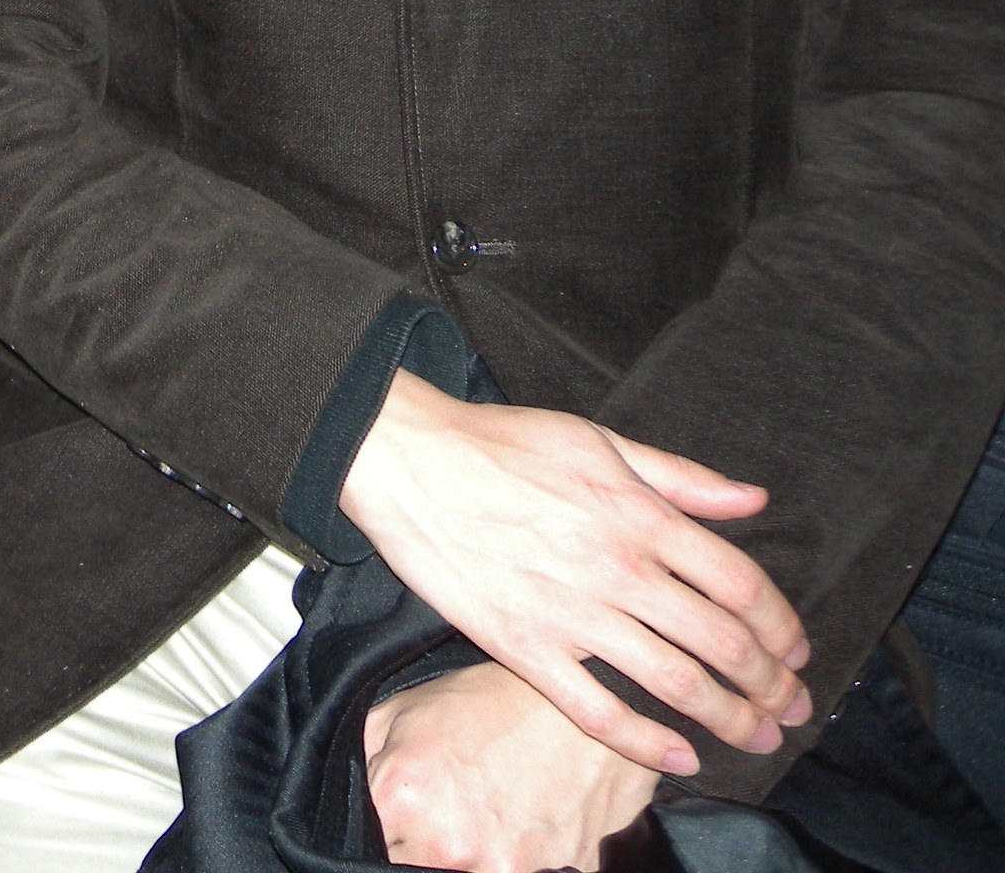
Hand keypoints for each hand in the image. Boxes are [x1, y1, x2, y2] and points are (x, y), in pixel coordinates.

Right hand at [343, 372, 810, 777]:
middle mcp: (616, 569)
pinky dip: (646, 743)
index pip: (740, 584)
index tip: (795, 651)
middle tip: (789, 709)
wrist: (404, 460)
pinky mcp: (522, 645)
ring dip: (730, 719)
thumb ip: (680, 476)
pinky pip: (596, 711)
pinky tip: (677, 758)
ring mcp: (570, 613)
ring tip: (754, 738)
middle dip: (771, 685)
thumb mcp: (598, 439)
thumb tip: (752, 498)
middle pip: (722, 642)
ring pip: (675, 683)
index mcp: (638, 516)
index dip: (781, 625)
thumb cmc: (497, 443)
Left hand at [365, 662, 661, 870]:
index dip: (379, 837)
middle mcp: (451, 847)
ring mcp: (506, 871)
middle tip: (442, 817)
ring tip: (482, 822)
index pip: (363, 849)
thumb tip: (336, 800)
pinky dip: (513, 863)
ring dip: (468, 861)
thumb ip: (360, 760)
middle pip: (412, 870)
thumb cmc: (493, 706)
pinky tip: (518, 831)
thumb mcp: (401, 712)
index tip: (392, 827)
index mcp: (403, 800)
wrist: (584, 712)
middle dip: (418, 850)